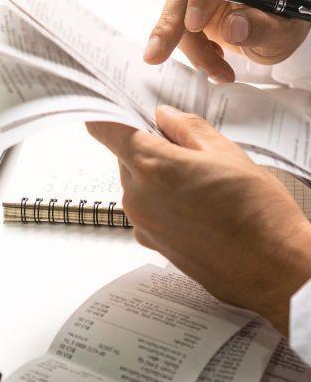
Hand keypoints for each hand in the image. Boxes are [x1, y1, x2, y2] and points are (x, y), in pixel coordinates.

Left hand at [87, 107, 310, 334]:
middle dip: (150, 148)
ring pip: (138, 184)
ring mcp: (142, 224)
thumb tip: (163, 115)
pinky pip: (148, 211)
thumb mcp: (225, 152)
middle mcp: (137, 196)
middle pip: (126, 157)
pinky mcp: (152, 245)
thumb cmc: (257, 212)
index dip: (109, 115)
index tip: (118, 109)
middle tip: (188, 151)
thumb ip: (186, 127)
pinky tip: (199, 210)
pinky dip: (163, 203)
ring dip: (158, 177)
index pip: (105, 130)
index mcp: (151, 166)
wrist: (276, 271)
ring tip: (202, 186)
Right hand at [143, 0, 309, 81]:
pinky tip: (211, 55)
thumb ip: (262, 29)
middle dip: (174, 26)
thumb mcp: (284, 33)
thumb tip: (233, 27)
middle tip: (158, 54)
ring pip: (177, 8)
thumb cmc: (283, 22)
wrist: (273, 27)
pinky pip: (175, 19)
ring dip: (190, 44)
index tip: (193, 25)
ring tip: (217, 68)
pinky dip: (188, 44)